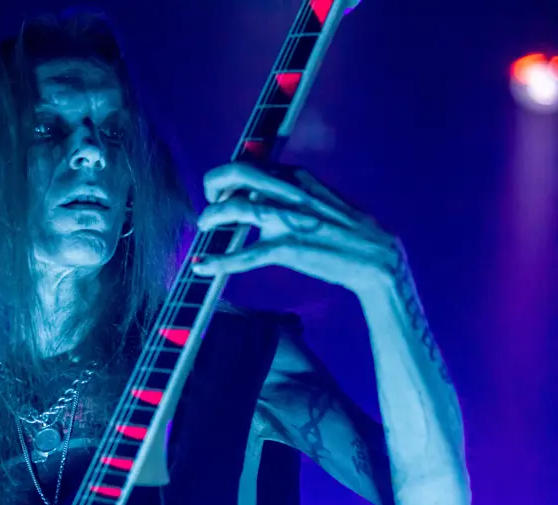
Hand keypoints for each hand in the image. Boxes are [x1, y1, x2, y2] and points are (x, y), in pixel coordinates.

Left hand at [192, 162, 397, 293]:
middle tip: (206, 205)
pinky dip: (218, 262)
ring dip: (210, 218)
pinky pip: (245, 255)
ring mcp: (288, 219)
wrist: (376, 257)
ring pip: (236, 209)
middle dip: (213, 185)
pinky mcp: (288, 248)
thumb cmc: (345, 231)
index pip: (251, 165)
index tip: (217, 191)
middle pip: (238, 173)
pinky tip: (201, 267)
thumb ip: (286, 193)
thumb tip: (252, 194)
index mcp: (296, 177)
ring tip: (202, 228)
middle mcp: (290, 192)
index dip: (226, 177)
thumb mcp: (316, 198)